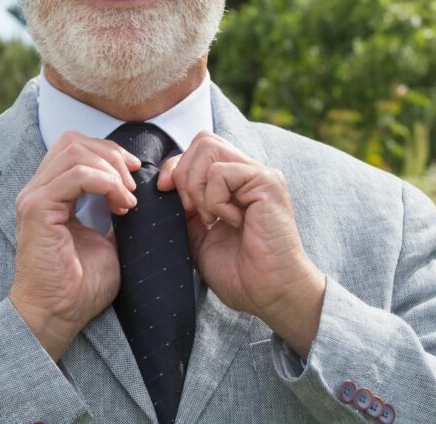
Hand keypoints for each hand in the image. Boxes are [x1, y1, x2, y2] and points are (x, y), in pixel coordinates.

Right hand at [9, 131, 139, 359]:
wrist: (59, 315)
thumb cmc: (81, 285)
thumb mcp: (108, 239)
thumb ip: (114, 210)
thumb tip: (137, 192)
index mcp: (50, 194)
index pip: (75, 147)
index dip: (108, 153)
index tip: (134, 176)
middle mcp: (37, 190)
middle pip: (74, 142)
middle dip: (112, 155)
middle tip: (134, 182)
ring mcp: (34, 197)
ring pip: (75, 152)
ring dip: (111, 170)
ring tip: (127, 199)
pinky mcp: (37, 209)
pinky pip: (76, 176)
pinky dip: (105, 183)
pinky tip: (120, 205)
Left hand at [158, 131, 325, 355]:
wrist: (270, 294)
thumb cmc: (241, 274)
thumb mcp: (199, 238)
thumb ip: (186, 209)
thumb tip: (165, 184)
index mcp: (234, 184)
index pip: (197, 151)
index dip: (175, 168)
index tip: (167, 195)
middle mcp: (248, 173)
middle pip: (202, 140)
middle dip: (183, 174)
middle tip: (191, 211)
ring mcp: (259, 175)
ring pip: (208, 148)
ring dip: (197, 186)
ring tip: (211, 217)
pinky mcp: (267, 181)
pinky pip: (220, 172)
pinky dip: (215, 200)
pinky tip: (231, 222)